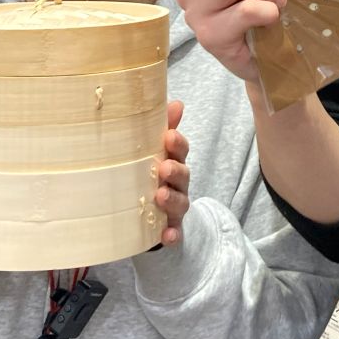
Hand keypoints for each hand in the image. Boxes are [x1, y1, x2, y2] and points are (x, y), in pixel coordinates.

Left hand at [156, 100, 190, 245]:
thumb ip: (164, 127)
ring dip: (172, 199)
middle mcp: (179, 184)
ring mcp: (176, 207)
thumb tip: (175, 102)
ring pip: (180, 202)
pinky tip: (166, 235)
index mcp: (174, 162)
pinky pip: (175, 233)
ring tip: (160, 196)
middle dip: (175, 171)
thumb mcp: (157, 151)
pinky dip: (172, 234)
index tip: (169, 136)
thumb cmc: (155, 176)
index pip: (181, 150)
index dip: (177, 143)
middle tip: (163, 167)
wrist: (158, 218)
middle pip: (183, 175)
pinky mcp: (171, 229)